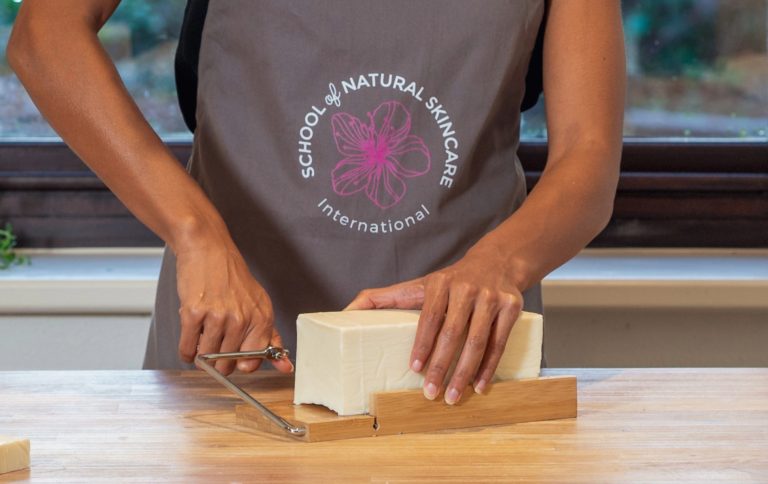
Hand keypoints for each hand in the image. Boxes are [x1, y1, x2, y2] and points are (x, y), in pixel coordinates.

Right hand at [175, 237, 292, 374]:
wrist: (208, 249)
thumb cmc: (232, 278)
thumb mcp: (259, 304)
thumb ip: (270, 337)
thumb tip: (285, 367)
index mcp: (261, 318)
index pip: (252, 361)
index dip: (240, 364)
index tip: (235, 357)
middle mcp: (242, 319)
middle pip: (226, 364)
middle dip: (217, 360)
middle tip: (215, 342)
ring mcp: (218, 317)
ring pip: (206, 359)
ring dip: (201, 354)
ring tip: (203, 335)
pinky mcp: (194, 313)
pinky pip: (187, 349)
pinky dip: (186, 350)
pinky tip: (191, 337)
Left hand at [345, 243, 523, 404]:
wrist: (496, 263)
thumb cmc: (449, 282)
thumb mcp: (416, 285)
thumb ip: (380, 298)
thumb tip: (344, 313)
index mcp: (440, 283)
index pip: (429, 316)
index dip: (423, 344)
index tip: (415, 369)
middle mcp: (467, 288)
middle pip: (453, 333)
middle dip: (442, 366)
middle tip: (431, 394)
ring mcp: (491, 298)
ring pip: (478, 341)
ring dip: (465, 373)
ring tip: (452, 396)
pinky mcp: (511, 307)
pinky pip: (499, 343)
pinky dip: (489, 368)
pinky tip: (479, 386)